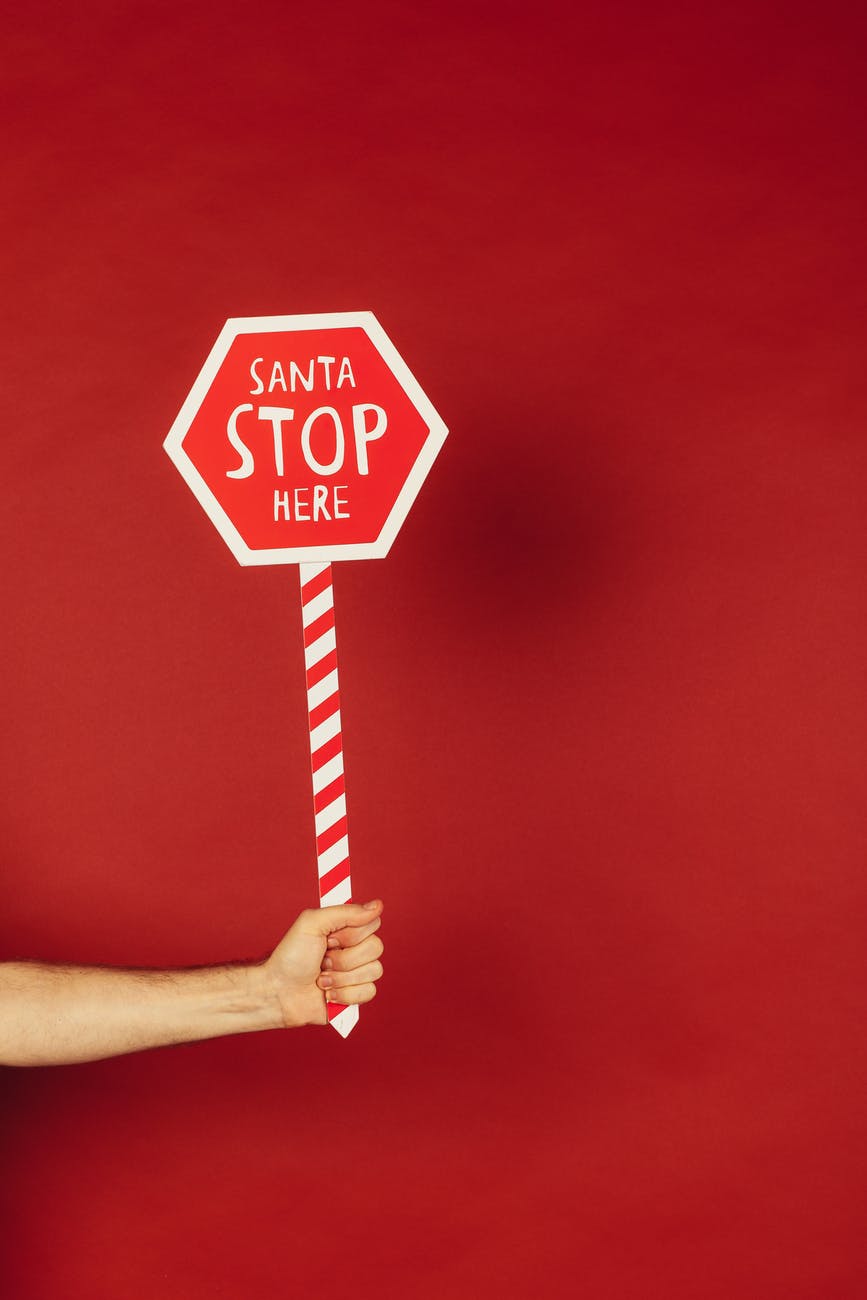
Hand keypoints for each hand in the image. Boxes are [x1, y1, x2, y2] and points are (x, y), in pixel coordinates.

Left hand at [262, 900, 383, 1027]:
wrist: (279, 993)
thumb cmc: (290, 957)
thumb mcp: (312, 923)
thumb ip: (346, 911)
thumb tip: (377, 906)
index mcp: (346, 928)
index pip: (372, 923)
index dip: (351, 933)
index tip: (329, 938)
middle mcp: (355, 948)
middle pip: (376, 947)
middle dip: (344, 958)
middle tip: (323, 960)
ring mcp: (356, 972)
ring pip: (374, 971)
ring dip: (342, 978)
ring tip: (322, 979)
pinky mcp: (356, 995)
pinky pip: (369, 992)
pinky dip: (345, 994)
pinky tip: (329, 994)